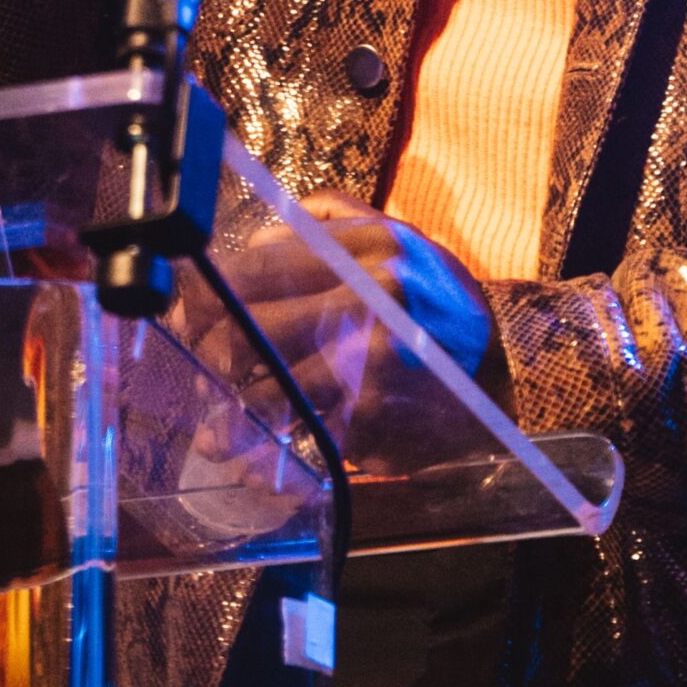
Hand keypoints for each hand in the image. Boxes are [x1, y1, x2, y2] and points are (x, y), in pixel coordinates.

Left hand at [218, 192, 498, 469]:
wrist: (501, 373)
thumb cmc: (434, 301)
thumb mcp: (394, 238)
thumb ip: (322, 223)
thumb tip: (250, 240)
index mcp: (367, 249)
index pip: (256, 266)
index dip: (207, 292)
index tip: (184, 311)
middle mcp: (368, 300)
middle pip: (249, 329)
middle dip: (208, 355)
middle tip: (194, 369)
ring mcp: (370, 361)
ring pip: (266, 388)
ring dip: (228, 414)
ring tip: (214, 432)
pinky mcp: (373, 414)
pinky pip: (300, 433)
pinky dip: (268, 453)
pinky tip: (251, 463)